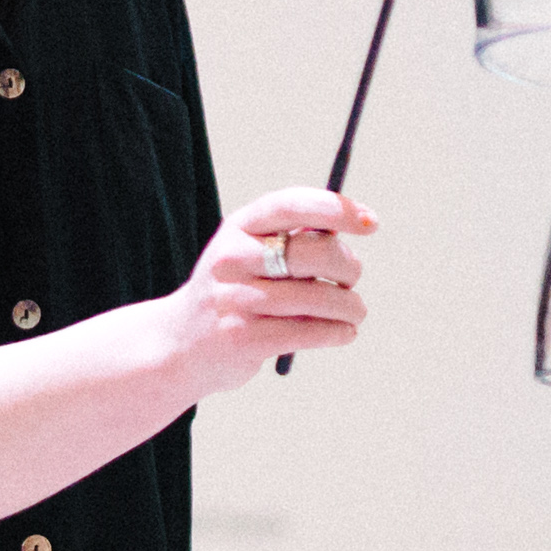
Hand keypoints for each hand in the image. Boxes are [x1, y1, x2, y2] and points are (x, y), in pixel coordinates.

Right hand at [164, 188, 369, 381]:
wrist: (180, 345)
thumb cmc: (234, 292)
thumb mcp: (248, 253)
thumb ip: (292, 238)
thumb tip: (358, 222)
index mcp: (237, 227)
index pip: (291, 205)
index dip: (336, 209)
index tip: (370, 222)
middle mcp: (232, 258)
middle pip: (314, 253)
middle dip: (348, 267)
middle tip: (351, 279)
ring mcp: (235, 299)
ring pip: (318, 297)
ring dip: (350, 307)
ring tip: (354, 312)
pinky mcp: (243, 338)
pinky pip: (310, 332)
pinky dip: (338, 332)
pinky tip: (343, 332)